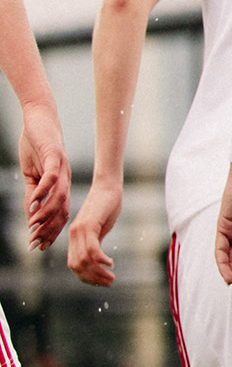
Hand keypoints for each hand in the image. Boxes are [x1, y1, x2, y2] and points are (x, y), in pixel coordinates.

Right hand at [18, 101, 69, 249]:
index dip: (51, 231)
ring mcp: (62, 168)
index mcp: (61, 185)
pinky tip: (32, 202)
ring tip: (33, 227)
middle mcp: (65, 179)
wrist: (40, 120)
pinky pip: (52, 176)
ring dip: (46, 214)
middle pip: (62, 209)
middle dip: (49, 229)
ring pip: (58, 196)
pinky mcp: (55, 156)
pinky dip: (43, 191)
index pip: (60, 213)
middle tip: (35, 245)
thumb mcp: (32, 175)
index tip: (40, 247)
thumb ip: (33, 194)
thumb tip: (30, 215)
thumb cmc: (36, 147)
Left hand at [67, 179, 122, 285]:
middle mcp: (73, 235)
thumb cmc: (107, 204)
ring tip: (111, 277)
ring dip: (97, 272)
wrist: (108, 185)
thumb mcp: (100, 227)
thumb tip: (97, 257)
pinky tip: (110, 263)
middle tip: (109, 282)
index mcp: (75, 237)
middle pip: (77, 265)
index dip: (86, 276)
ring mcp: (79, 230)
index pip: (74, 264)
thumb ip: (96, 240)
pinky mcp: (88, 225)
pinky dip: (100, 260)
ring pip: (84, 259)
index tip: (101, 282)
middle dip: (93, 278)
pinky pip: (91, 249)